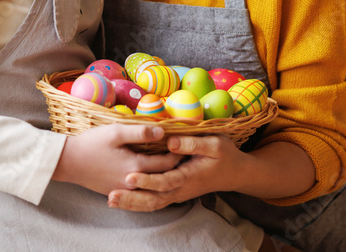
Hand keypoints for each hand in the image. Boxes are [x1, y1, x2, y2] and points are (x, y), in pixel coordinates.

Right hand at [53, 124, 180, 196]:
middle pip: (163, 179)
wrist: (68, 162)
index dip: (179, 154)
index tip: (186, 145)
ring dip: (164, 178)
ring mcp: (126, 191)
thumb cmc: (92, 143)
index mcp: (136, 167)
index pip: (167, 163)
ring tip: (172, 167)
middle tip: (184, 157)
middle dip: (175, 168)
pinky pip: (141, 193)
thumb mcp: (116, 131)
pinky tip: (153, 177)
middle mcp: (134, 183)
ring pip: (153, 188)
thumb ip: (140, 132)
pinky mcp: (118, 193)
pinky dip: (151, 186)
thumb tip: (163, 131)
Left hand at [107, 134, 241, 211]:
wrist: (235, 173)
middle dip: (132, 199)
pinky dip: (138, 203)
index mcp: (189, 176)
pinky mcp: (174, 192)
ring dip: (132, 204)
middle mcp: (181, 189)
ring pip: (152, 203)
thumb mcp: (215, 144)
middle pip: (154, 199)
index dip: (147, 181)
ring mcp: (177, 193)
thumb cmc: (225, 155)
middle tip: (111, 196)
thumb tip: (171, 142)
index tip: (130, 177)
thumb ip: (193, 143)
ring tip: (111, 201)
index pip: (164, 182)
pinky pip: (154, 201)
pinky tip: (123, 201)